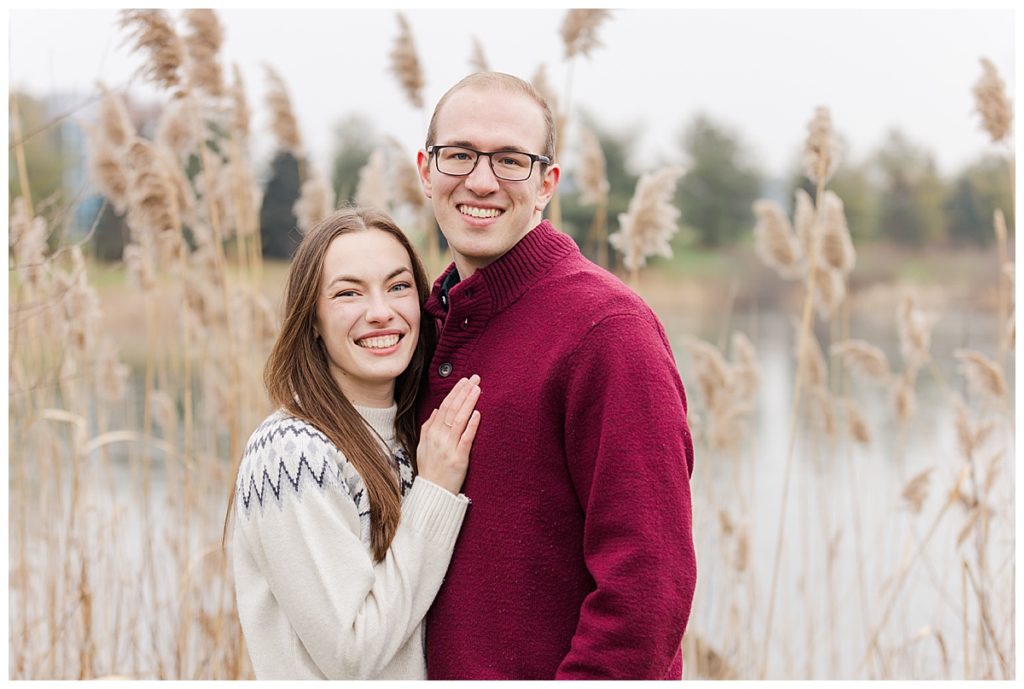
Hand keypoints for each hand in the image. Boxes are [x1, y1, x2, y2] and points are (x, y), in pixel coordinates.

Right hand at [416, 375, 480, 494]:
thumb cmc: (430, 469)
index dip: (455, 392)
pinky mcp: (459, 459)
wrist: (433, 492)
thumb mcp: (423, 446)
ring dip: (469, 403)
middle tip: (475, 378)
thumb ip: (428, 426)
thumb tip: (437, 409)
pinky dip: (471, 425)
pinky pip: (466, 439)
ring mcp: (449, 448)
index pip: (444, 407)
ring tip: (478, 390)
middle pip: (452, 409)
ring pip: (459, 420)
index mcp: (431, 433)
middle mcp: (439, 438)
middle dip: (464, 392)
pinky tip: (477, 414)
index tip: (464, 380)